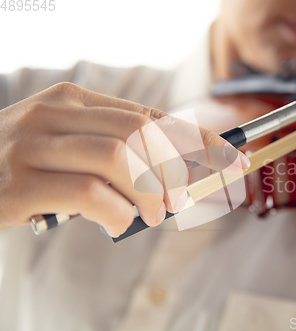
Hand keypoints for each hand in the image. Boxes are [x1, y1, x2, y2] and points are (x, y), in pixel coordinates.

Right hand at [0, 82, 249, 236]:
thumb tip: (179, 171)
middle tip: (180, 199)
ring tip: (152, 213)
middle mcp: (54, 115)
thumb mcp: (72, 145)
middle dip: (175, 171)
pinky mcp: (20, 185)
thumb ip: (119, 149)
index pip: (151, 117)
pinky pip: (89, 196)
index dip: (198, 139)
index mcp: (74, 101)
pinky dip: (117, 214)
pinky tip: (118, 223)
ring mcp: (34, 147)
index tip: (232, 159)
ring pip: (118, 158)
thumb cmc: (27, 165)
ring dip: (149, 193)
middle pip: (140, 134)